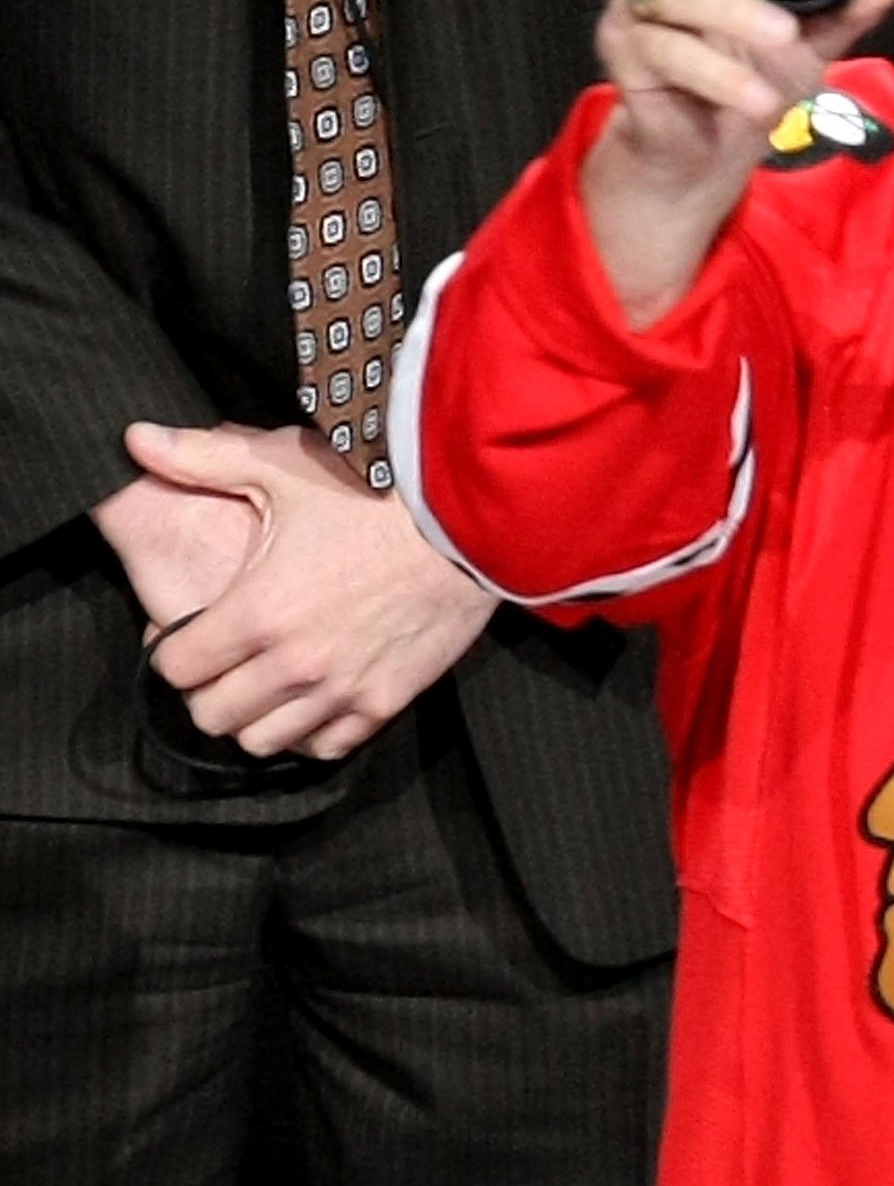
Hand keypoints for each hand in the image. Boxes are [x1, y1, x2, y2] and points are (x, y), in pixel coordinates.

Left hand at [125, 420, 495, 758]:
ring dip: (253, 717)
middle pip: (213, 716)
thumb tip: (134, 438)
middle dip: (204, 691)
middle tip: (218, 662)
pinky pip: (327, 746)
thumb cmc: (374, 494)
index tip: (183, 633)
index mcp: (258, 611)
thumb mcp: (281, 466)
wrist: (467, 522)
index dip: (168, 651)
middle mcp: (295, 664)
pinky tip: (310, 700)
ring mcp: (343, 689)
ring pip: (264, 741)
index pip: (177, 668)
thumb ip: (200, 459)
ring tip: (260, 685)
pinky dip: (309, 732)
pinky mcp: (386, 700)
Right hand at [585, 0, 893, 327]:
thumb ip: (845, 8)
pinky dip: (718, 74)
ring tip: (781, 40)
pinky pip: (668, 53)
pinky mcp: (627, 58)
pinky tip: (755, 97)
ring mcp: (637, 7)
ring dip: (730, 12)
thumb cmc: (751, 77)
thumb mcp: (810, 42)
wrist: (710, 155)